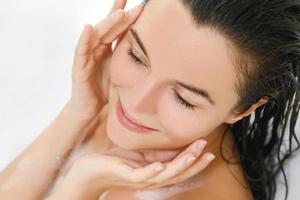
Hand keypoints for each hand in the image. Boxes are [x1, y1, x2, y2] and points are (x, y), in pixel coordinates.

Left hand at [52, 138, 214, 198]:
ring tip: (195, 153)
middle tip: (208, 151)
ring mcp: (139, 179)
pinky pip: (142, 175)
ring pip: (165, 175)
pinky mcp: (126, 175)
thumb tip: (173, 146)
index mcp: (155, 173)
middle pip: (177, 174)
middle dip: (194, 163)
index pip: (179, 169)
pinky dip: (152, 171)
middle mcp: (150, 179)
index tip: (208, 152)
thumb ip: (156, 153)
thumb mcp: (140, 155)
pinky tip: (161, 166)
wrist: (90, 170)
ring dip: (181, 165)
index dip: (194, 162)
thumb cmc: (115, 162)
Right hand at [66, 0, 143, 120]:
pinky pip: (80, 52)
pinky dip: (84, 40)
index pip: (117, 29)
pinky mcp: (79, 68)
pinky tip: (88, 28)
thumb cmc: (104, 90)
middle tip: (135, 4)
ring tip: (120, 13)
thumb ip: (128, 61)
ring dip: (107, 23)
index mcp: (107, 49)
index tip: (140, 6)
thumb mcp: (120, 73)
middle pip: (108, 28)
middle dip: (121, 15)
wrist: (89, 109)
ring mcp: (86, 57)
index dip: (127, 17)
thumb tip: (151, 56)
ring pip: (96, 36)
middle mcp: (96, 49)